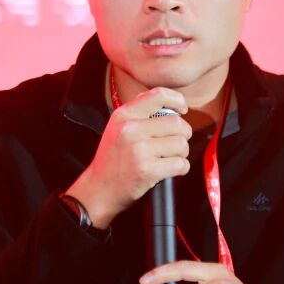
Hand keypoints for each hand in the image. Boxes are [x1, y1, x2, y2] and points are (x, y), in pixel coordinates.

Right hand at [66, 87, 192, 228]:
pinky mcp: (147, 170)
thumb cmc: (112, 158)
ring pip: (181, 144)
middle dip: (184, 134)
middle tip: (176, 143)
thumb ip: (139, 113)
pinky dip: (181, 168)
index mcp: (124, 115)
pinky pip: (180, 164)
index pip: (158, 95)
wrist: (99, 188)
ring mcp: (139, 150)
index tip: (183, 110)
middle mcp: (131, 129)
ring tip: (170, 157)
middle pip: (177, 123)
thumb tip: (171, 104)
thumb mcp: (117, 127)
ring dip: (182, 153)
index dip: (177, 100)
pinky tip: (171, 169)